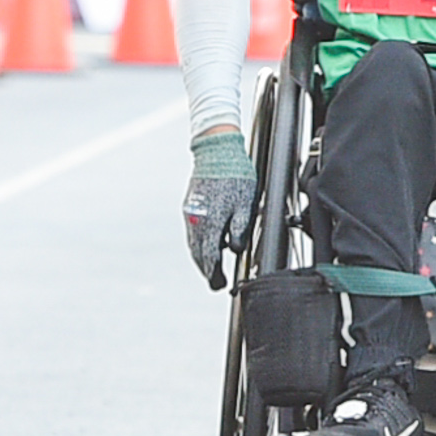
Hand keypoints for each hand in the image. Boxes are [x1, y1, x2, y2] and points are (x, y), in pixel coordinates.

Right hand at [182, 129, 257, 289]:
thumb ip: (240, 227)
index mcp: (211, 221)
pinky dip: (199, 243)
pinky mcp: (190, 206)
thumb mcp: (245, 202)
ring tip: (212, 267)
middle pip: (199, 254)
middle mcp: (197, 220)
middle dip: (207, 270)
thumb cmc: (235, 174)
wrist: (216, 150)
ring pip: (193, 243)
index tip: (220, 285)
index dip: (214, 274)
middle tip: (216, 282)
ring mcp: (191, 213)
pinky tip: (208, 244)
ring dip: (202, 258)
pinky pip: (192, 231)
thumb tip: (235, 249)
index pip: (210, 256)